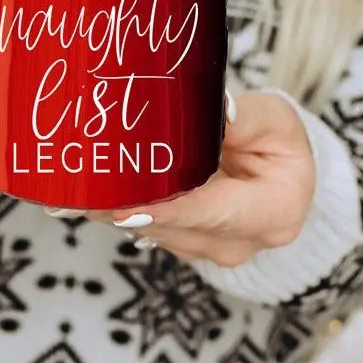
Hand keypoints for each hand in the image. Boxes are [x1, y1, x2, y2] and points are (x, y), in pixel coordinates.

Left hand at [86, 92, 314, 265]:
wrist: (282, 173)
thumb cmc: (280, 143)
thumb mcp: (276, 120)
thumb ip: (248, 118)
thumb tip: (218, 113)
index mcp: (273, 214)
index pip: (211, 213)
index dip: (165, 209)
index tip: (124, 204)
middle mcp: (239, 243)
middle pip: (175, 227)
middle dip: (127, 209)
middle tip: (84, 189)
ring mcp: (211, 249)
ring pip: (156, 232)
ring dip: (117, 212)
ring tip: (80, 187)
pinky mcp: (186, 244)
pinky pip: (150, 228)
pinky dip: (122, 210)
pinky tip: (91, 193)